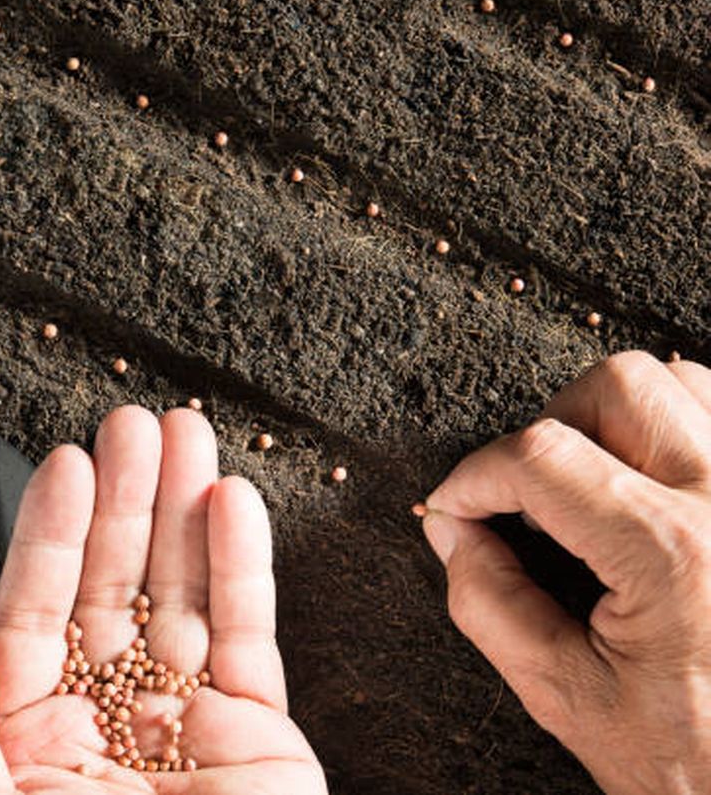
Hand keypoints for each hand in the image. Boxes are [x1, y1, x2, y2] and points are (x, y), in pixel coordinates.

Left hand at [0, 406, 325, 793]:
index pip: (35, 612)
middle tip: (135, 425)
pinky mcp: (255, 736)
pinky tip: (232, 504)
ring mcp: (183, 723)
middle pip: (112, 585)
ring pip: (182, 594)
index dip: (52, 534)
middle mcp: (105, 719)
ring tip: (187, 435)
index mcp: (30, 738)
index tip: (68, 467)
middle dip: (126, 501)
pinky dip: (244, 567)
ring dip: (186, 511)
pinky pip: (247, 637)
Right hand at [422, 351, 710, 794]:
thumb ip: (491, 605)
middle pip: (617, 388)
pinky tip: (652, 483)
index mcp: (674, 556)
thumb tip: (452, 532)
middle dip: (548, 428)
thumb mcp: (569, 698)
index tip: (454, 507)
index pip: (541, 459)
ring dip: (617, 418)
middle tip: (530, 494)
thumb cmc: (697, 760)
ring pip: (682, 381)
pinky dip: (678, 426)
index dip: (474, 476)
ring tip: (594, 483)